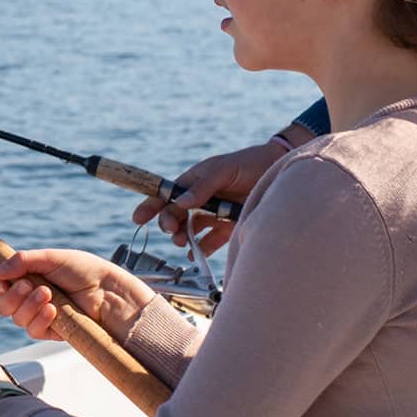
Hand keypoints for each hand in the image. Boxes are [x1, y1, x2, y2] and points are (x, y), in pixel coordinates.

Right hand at [0, 248, 157, 345]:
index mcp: (31, 276)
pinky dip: (39, 319)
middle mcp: (33, 296)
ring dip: (29, 305)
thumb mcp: (53, 259)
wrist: (108, 292)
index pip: (2, 285)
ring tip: (48, 294)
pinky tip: (52, 311)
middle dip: (13, 295)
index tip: (2, 281)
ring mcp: (42, 315)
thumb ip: (24, 261)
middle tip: (29, 285)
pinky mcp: (52, 331)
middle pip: (4, 304)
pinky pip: (33, 331)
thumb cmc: (86, 271)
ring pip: (17, 318)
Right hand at [130, 140, 289, 254]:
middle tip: (170, 229)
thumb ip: (203, 185)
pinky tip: (194, 253)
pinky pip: (209, 243)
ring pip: (189, 231)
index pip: (168, 193)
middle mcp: (201, 199)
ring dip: (181, 237)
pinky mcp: (228, 228)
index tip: (138, 217)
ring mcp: (214, 214)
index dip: (151, 205)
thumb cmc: (250, 163)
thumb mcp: (225, 169)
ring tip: (182, 241)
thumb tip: (180, 202)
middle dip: (168, 223)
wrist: (279, 172)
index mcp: (196, 180)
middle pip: (176, 215)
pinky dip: (199, 249)